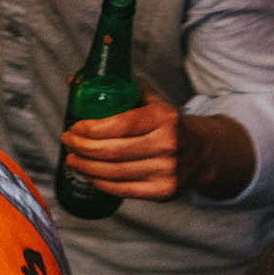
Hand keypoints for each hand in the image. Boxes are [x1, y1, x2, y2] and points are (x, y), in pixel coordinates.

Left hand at [61, 93, 181, 200]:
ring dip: (87, 167)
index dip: (91, 129)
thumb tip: (76, 83)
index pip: (120, 124)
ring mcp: (167, 171)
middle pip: (112, 151)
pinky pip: (124, 189)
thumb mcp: (155, 102)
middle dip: (82, 147)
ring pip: (114, 172)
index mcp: (164, 118)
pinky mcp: (164, 191)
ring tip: (73, 159)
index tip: (74, 127)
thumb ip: (122, 91)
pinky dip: (102, 183)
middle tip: (68, 142)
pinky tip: (91, 175)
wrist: (205, 153)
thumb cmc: (171, 125)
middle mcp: (168, 145)